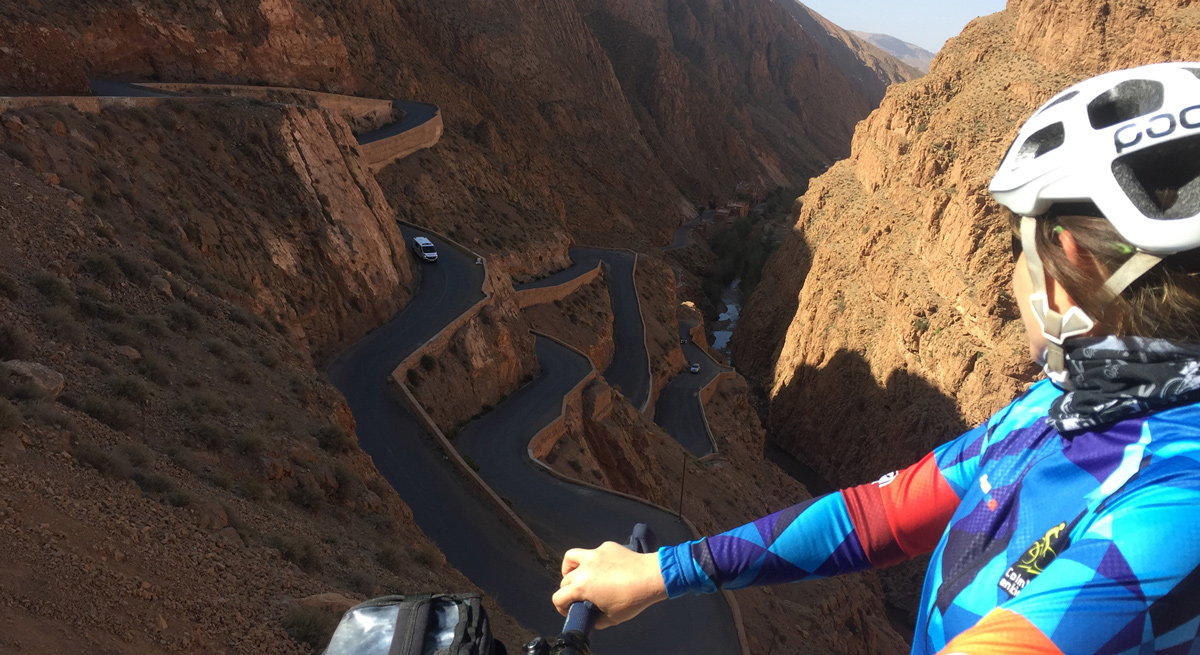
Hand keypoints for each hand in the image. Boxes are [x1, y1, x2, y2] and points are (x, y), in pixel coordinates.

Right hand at [552, 541, 668, 628]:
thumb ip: (596, 619)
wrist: (651, 577)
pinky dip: (594, 562)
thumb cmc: (632, 600)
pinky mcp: (606, 547)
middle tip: (579, 598)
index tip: (569, 611)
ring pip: (571, 558)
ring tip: (577, 575)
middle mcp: (583, 568)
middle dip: (568, 591)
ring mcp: (594, 554)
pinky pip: (593, 554)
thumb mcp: (612, 619)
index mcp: (581, 586)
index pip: (558, 597)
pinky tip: (605, 568)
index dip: (561, 608)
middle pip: (565, 580)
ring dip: (569, 568)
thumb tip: (591, 617)